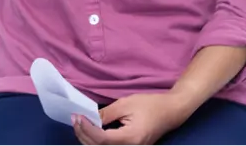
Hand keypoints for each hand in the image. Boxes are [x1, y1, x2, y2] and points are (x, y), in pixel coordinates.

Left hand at [74, 92, 191, 145]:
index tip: (77, 116)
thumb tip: (89, 118)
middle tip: (75, 119)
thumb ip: (106, 113)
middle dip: (83, 134)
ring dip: (88, 139)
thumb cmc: (150, 105)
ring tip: (80, 123)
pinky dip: (97, 141)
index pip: (102, 139)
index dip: (86, 129)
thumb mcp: (125, 104)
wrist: (170, 112)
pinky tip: (91, 130)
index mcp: (131, 138)